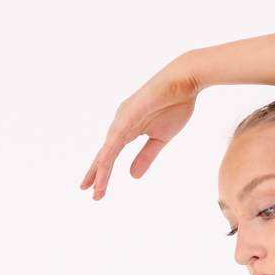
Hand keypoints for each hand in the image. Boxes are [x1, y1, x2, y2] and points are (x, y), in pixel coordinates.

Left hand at [80, 55, 200, 200]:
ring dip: (101, 170)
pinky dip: (109, 154)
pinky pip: (116, 139)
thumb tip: (132, 176)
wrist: (185, 81)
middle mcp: (120, 123)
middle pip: (104, 154)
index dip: (103, 173)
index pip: (110, 155)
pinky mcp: (129, 114)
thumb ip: (145, 156)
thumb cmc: (174, 105)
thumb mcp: (160, 139)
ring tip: (95, 188)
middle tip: (89, 193)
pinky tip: (102, 166)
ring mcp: (123, 117)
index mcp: (127, 129)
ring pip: (108, 149)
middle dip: (96, 174)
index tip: (97, 190)